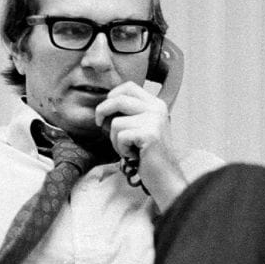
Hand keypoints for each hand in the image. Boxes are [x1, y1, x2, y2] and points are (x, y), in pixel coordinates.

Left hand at [94, 81, 186, 209]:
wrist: (165, 177)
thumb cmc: (149, 155)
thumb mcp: (142, 128)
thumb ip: (129, 114)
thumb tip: (103, 107)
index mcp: (156, 104)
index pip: (129, 87)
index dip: (112, 94)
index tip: (106, 108)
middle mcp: (156, 109)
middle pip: (118, 100)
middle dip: (102, 111)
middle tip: (99, 124)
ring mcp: (154, 121)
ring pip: (116, 123)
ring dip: (115, 140)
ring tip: (129, 149)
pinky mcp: (149, 134)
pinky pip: (120, 137)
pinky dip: (122, 149)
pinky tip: (134, 155)